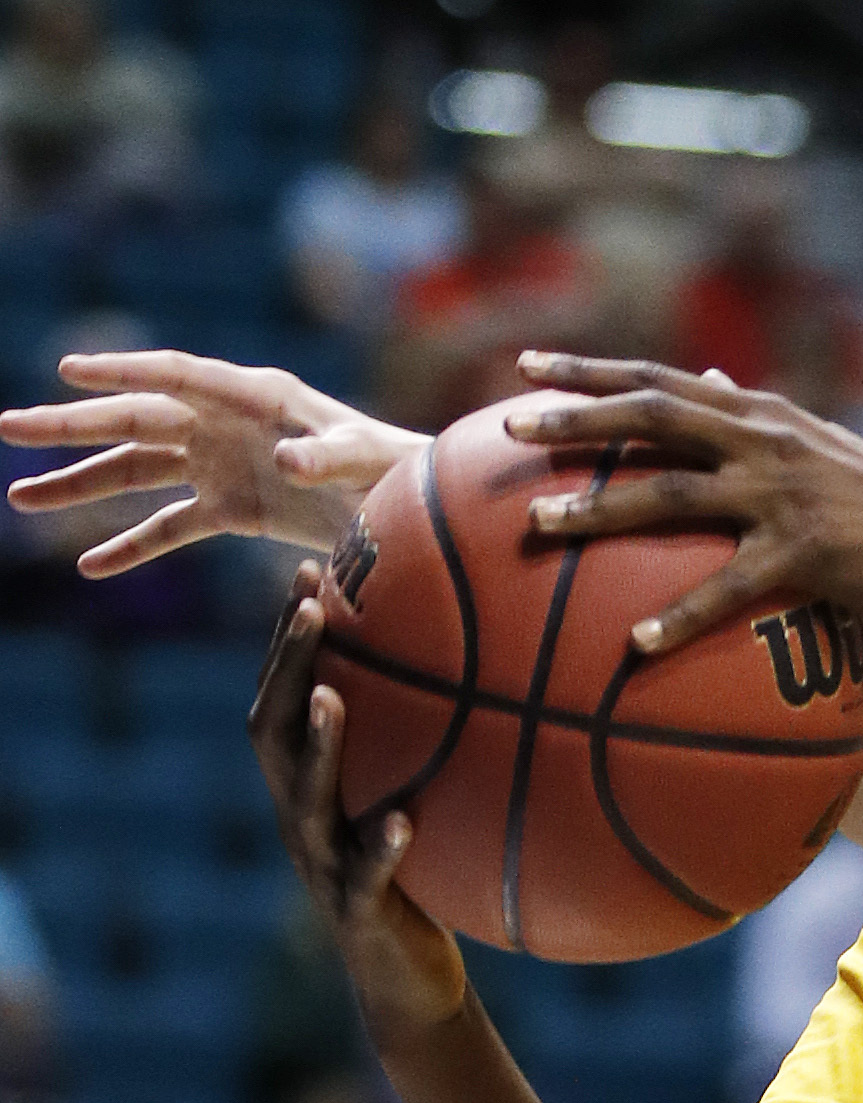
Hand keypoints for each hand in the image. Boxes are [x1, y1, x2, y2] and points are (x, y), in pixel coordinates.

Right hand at [0, 351, 421, 572]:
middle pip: (135, 420)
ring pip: (137, 472)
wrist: (415, 513)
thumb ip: (329, 456)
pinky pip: (170, 527)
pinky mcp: (231, 509)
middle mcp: (226, 425)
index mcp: (254, 397)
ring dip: (81, 485)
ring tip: (21, 498)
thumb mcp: (367, 461)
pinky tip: (90, 566)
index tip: (68, 371)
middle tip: (8, 428)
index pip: (175, 375)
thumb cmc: (397, 472)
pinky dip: (133, 545)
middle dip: (71, 427)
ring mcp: (221, 465)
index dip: (123, 371)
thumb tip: (285, 458)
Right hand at [251, 567, 468, 1036]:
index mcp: (313, 785)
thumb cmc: (425, 882)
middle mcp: (304, 816)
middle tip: (309, 608)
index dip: (289, 640)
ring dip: (318, 745)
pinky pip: (364, 876)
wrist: (411, 983)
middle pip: (276, 729)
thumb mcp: (425, 806)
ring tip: (333, 698)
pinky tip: (402, 821)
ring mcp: (324, 863)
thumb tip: (500, 677)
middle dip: (288, 665)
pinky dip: (380, 847)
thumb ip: (435, 751)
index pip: (286, 698)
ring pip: (304, 797)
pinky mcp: (356, 912)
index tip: (308, 572)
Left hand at [506, 353, 862, 651]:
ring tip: (539, 529)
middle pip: (652, 418)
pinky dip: (679, 615)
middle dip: (575, 423)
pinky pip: (727, 587)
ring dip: (599, 510)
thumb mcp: (819, 441)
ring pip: (670, 493)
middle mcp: (762, 441)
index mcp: (760, 413)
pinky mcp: (806, 552)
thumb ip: (756, 416)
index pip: (662, 378)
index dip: (590, 372)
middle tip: (510, 434)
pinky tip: (637, 644)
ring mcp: (782, 494)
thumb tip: (708, 378)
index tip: (525, 367)